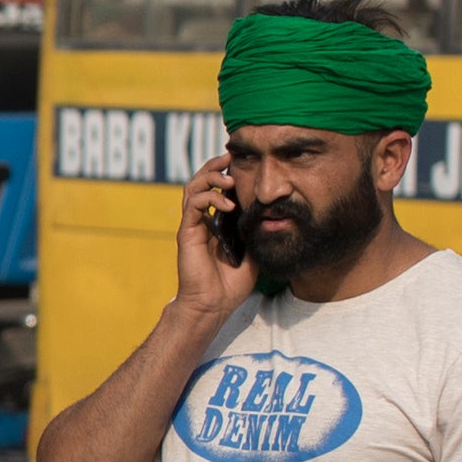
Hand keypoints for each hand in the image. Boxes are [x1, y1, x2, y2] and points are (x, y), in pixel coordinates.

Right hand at [175, 153, 249, 314]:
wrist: (214, 305)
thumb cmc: (232, 283)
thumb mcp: (253, 250)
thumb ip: (257, 230)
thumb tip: (273, 212)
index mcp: (216, 222)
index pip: (216, 188)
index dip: (226, 172)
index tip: (243, 161)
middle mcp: (202, 220)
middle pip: (201, 181)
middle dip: (215, 166)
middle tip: (231, 156)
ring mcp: (193, 225)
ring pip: (193, 187)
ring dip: (210, 176)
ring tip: (229, 177)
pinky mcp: (187, 233)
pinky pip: (193, 206)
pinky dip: (210, 198)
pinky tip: (228, 204)